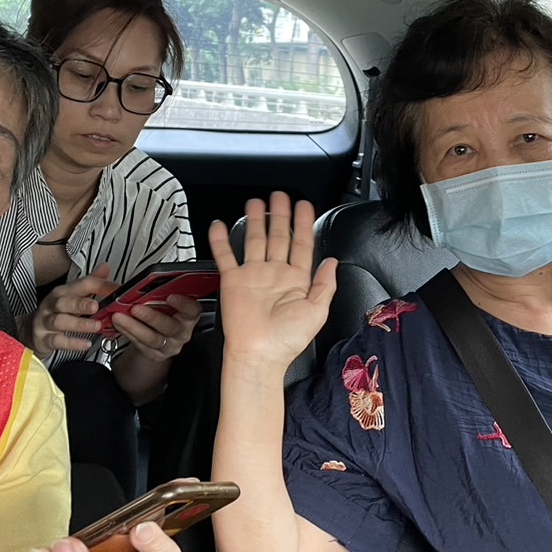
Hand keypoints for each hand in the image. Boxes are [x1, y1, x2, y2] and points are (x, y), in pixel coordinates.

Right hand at [28, 264, 116, 359]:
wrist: (30, 331)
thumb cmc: (56, 312)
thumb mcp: (72, 295)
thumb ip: (90, 283)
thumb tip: (105, 267)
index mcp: (63, 292)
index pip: (82, 284)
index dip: (100, 286)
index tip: (116, 290)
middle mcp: (52, 305)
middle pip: (64, 301)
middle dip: (80, 303)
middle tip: (96, 306)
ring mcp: (46, 322)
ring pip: (60, 321)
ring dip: (79, 324)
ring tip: (96, 326)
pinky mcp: (43, 339)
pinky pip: (57, 341)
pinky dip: (71, 343)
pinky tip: (85, 344)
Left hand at [111, 293, 201, 364]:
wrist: (158, 336)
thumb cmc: (162, 313)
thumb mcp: (163, 301)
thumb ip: (153, 292)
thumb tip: (132, 281)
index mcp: (188, 314)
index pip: (192, 310)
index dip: (183, 304)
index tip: (170, 296)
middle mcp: (181, 331)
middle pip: (169, 326)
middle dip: (151, 317)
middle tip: (136, 308)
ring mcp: (169, 344)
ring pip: (152, 338)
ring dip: (133, 326)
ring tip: (119, 316)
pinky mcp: (156, 354)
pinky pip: (141, 344)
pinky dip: (127, 333)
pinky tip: (119, 325)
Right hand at [209, 192, 336, 365]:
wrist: (258, 354)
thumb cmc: (287, 340)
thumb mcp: (317, 311)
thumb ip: (325, 284)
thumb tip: (332, 261)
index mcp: (296, 280)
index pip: (302, 244)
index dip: (303, 223)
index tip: (304, 206)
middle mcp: (275, 274)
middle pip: (278, 236)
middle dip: (280, 215)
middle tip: (281, 196)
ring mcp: (253, 276)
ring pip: (254, 240)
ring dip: (255, 220)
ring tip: (256, 202)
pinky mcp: (233, 281)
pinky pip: (226, 256)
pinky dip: (221, 240)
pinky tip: (220, 226)